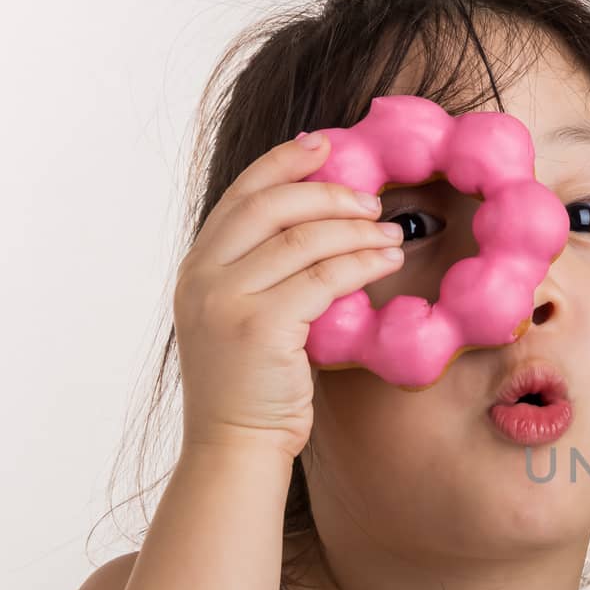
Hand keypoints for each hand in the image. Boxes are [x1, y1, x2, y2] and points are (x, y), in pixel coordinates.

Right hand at [172, 132, 405, 460]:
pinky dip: (360, 262)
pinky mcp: (260, 326)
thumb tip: (318, 225)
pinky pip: (322, 277)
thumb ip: (261, 272)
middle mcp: (204, 276)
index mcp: (197, 267)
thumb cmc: (252, 386)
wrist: (234, 444)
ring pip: (302, 239)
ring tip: (391, 230)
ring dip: (355, 228)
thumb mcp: (240, 316)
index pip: (242, 195)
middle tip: (371, 198)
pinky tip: (387, 259)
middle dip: (327, 192)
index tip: (323, 144)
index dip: (284, 162)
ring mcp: (227, 300)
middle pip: (271, 205)